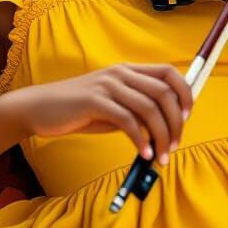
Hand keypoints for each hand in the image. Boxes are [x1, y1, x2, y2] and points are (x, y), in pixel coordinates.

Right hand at [22, 63, 193, 165]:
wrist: (40, 107)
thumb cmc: (79, 110)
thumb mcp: (112, 105)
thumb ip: (136, 111)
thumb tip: (163, 128)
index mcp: (128, 71)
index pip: (168, 73)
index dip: (184, 93)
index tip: (187, 116)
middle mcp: (121, 73)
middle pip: (163, 93)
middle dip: (176, 123)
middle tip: (174, 146)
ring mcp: (108, 85)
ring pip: (149, 108)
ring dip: (161, 136)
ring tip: (161, 156)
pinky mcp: (94, 101)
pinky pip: (127, 121)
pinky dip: (140, 139)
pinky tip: (143, 153)